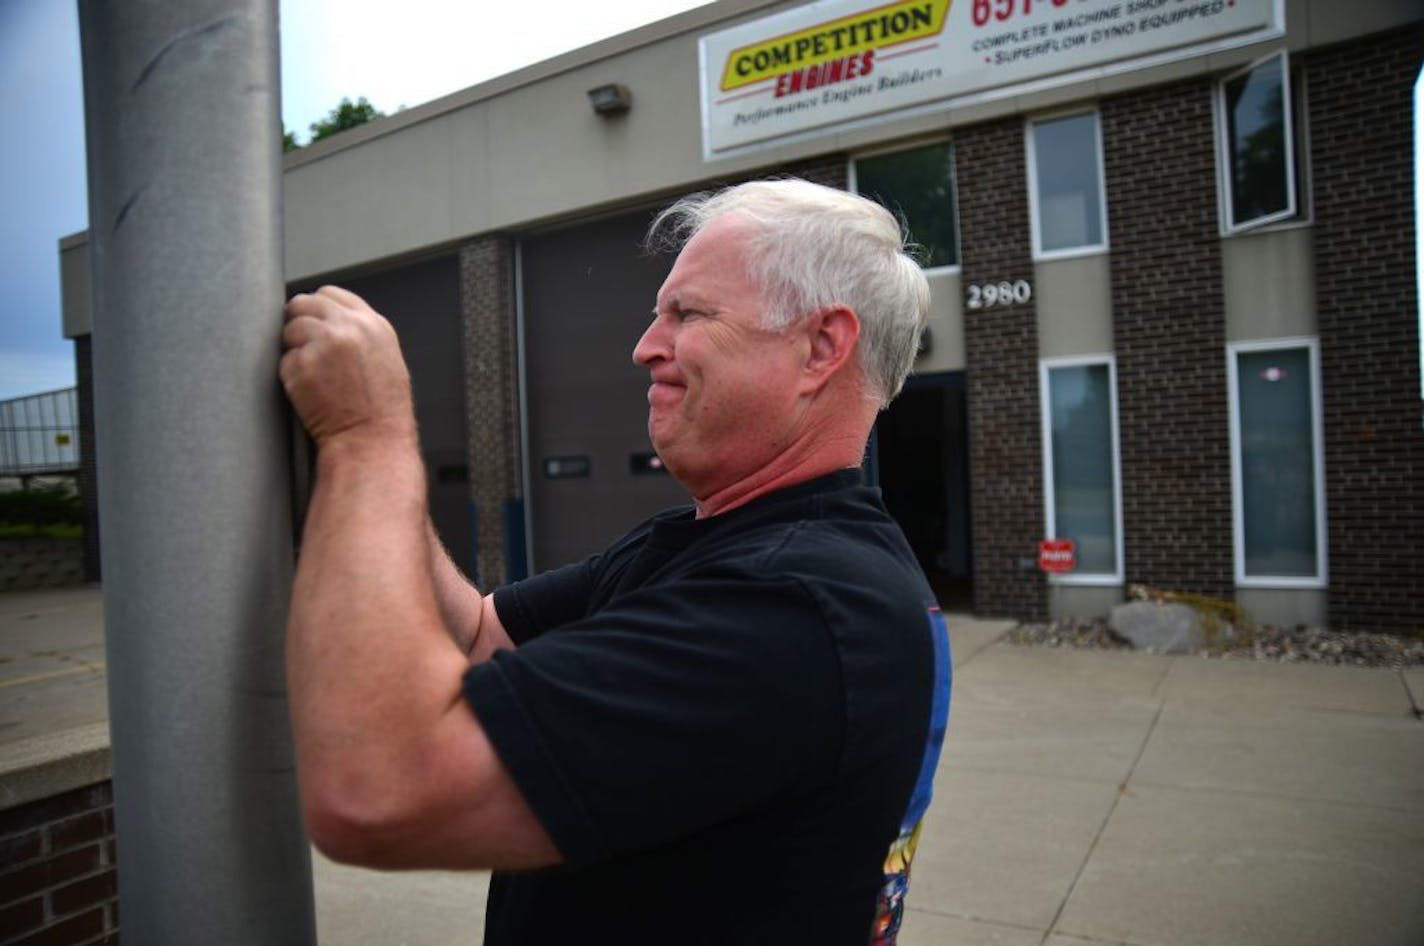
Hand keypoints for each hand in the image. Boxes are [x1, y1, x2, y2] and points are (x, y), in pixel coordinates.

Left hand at [280, 285, 416, 447]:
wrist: (372, 441)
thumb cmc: (382, 411)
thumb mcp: (385, 359)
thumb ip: (360, 333)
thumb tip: (330, 320)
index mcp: (372, 324)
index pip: (331, 294)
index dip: (318, 308)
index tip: (314, 322)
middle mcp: (348, 328)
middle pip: (304, 303)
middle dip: (300, 324)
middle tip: (306, 349)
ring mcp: (323, 344)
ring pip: (289, 329)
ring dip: (294, 349)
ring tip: (313, 376)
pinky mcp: (301, 366)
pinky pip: (283, 361)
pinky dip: (291, 376)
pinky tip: (310, 392)